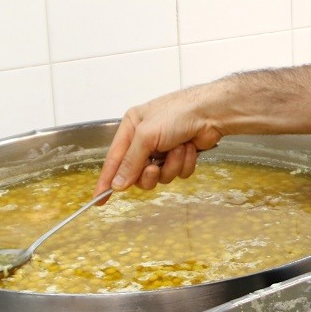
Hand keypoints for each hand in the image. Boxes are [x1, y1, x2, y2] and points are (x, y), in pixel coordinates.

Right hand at [95, 87, 224, 194]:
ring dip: (170, 166)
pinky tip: (190, 149)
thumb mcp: (147, 136)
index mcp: (131, 128)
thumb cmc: (178, 113)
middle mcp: (145, 139)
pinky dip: (184, 164)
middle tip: (154, 168)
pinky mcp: (181, 157)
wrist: (211, 112)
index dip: (107, 180)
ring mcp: (164, 149)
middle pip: (137, 173)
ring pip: (159, 176)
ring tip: (178, 149)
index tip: (99, 199)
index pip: (114, 160)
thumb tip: (117, 184)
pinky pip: (177, 173)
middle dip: (148, 174)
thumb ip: (130, 162)